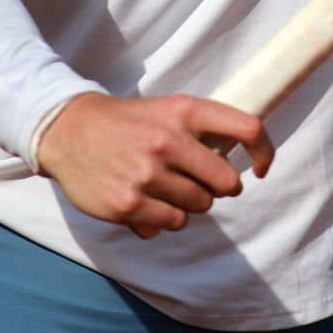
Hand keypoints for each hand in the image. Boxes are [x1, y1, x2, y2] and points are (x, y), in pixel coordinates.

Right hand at [33, 92, 274, 238]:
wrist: (69, 131)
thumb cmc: (130, 123)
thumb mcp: (169, 109)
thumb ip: (204, 128)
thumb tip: (244, 159)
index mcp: (184, 111)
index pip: (247, 129)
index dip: (264, 151)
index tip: (260, 168)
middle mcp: (168, 141)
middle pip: (226, 183)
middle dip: (219, 188)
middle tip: (201, 182)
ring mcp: (148, 175)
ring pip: (200, 207)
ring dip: (189, 203)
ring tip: (164, 187)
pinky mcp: (128, 204)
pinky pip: (172, 223)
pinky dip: (164, 218)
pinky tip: (146, 201)